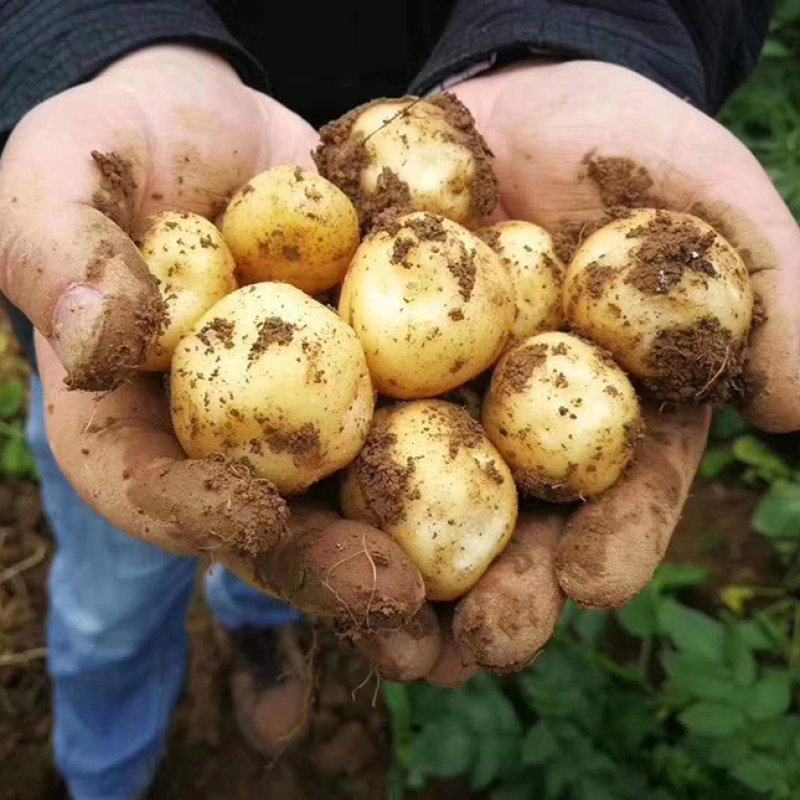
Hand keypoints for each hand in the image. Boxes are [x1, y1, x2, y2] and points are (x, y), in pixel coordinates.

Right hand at [0, 46, 431, 672]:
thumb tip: (99, 338)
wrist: (213, 123)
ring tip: (490, 584)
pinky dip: (473, 438)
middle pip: (278, 517)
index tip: (256, 525)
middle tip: (398, 595)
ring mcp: (312, 408)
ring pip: (364, 487)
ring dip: (424, 540)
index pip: (156, 490)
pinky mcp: (379, 366)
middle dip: (335, 562)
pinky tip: (533, 472)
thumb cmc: (113, 150)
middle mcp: (232, 436)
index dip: (201, 517)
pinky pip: (425, 405)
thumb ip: (63, 257)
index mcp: (137, 420)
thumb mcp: (57, 182)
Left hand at [364, 61, 799, 683]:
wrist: (513, 96)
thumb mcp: (707, 197)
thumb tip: (797, 401)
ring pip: (415, 507)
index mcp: (607, 414)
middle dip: (502, 591)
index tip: (595, 584)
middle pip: (514, 530)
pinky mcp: (358, 367)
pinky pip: (333, 426)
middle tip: (485, 643)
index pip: (620, 497)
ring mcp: (434, 405)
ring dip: (399, 572)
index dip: (612, 543)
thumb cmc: (621, 146)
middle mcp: (518, 431)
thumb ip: (766, 290)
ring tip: (385, 631)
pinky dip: (317, 475)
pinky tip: (292, 519)